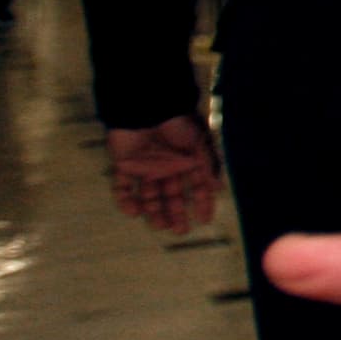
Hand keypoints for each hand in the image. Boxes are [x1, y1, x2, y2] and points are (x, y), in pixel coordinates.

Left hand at [106, 116, 221, 234]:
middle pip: (172, 195)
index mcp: (186, 162)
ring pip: (149, 195)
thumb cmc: (177, 124)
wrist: (146, 108)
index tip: (204, 219)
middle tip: (179, 230)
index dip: (201, 203)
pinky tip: (132, 212)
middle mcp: (167, 167)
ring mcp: (145, 168)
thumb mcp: (199, 144)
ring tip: (159, 226)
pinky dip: (125, 200)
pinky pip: (122, 187)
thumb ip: (208, 166)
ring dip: (154, 211)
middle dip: (176, 213)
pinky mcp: (124, 166)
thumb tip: (217, 189)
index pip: (196, 187)